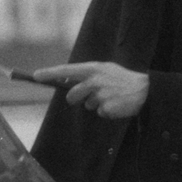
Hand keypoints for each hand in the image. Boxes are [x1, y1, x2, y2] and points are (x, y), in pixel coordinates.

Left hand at [34, 62, 148, 118]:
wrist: (145, 89)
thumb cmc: (122, 79)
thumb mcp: (105, 70)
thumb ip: (87, 74)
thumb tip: (68, 80)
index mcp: (93, 68)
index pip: (66, 70)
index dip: (50, 73)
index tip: (36, 75)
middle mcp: (94, 80)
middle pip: (72, 95)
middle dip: (77, 99)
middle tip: (90, 96)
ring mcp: (100, 94)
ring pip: (87, 105)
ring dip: (96, 104)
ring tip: (110, 97)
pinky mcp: (106, 107)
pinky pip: (100, 113)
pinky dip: (106, 111)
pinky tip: (116, 104)